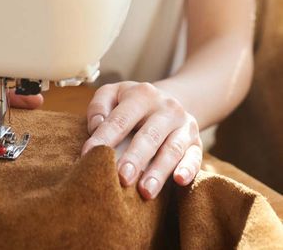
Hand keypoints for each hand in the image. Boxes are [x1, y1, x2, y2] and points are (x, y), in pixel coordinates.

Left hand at [82, 81, 201, 198]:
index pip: (120, 119)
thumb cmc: (131, 102)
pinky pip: (195, 156)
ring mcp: (184, 125)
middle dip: (135, 158)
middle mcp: (166, 108)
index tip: (89, 156)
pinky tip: (178, 181)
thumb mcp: (113, 94)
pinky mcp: (196, 143)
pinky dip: (188, 169)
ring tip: (145, 191)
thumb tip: (95, 128)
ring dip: (158, 171)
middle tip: (122, 178)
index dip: (105, 138)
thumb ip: (99, 107)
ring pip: (172, 149)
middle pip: (149, 135)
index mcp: (142, 94)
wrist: (167, 100)